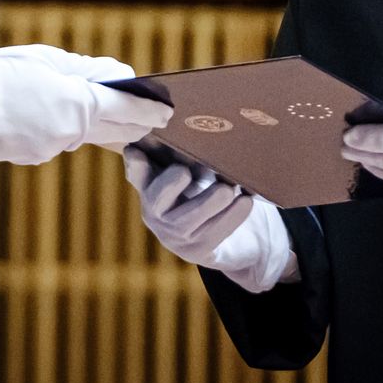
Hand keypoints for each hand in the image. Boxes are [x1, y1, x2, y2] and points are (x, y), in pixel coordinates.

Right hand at [0, 45, 171, 164]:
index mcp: (76, 101)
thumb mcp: (45, 61)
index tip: (165, 111)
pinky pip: (57, 139)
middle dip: (135, 125)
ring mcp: (52, 147)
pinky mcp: (35, 156)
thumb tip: (114, 76)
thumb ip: (84, 70)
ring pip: (85, 134)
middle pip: (115, 129)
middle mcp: (70, 130)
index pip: (124, 106)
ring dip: (99, 125)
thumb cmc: (0, 74)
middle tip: (154, 122)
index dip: (148, 109)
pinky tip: (54, 116)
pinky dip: (63, 128)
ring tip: (114, 117)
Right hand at [122, 146, 293, 292]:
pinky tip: (246, 201)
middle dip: (170, 184)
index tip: (136, 151)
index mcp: (148, 187)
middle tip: (187, 171)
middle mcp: (155, 212)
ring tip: (228, 189)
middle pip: (157, 198)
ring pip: (190, 219)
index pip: (137, 174)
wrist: (205, 237)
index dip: (136, 164)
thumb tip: (163, 133)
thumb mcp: (179, 173)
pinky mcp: (198, 249)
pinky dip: (232, 216)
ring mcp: (175, 235)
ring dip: (210, 203)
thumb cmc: (190, 192)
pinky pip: (215, 232)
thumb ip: (170, 155)